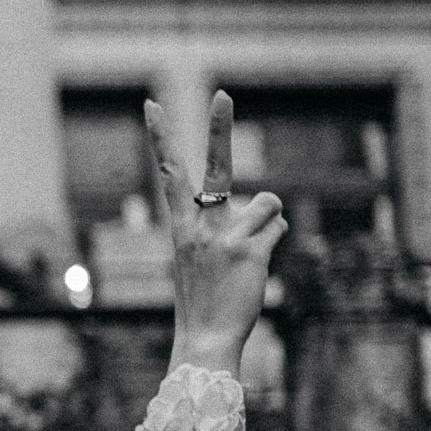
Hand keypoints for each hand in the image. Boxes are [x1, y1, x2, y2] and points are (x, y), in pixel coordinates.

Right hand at [142, 91, 288, 372]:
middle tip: (223, 94)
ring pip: (266, 203)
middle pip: (216, 168)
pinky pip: (277, 227)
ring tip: (251, 255)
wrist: (205, 337)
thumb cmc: (203, 301)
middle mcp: (200, 225)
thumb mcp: (197, 260)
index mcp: (181, 226)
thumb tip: (267, 211)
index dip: (161, 138)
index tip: (152, 106)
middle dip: (219, 127)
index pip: (169, 173)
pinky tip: (260, 264)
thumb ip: (221, 229)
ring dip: (268, 223)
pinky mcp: (250, 250)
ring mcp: (224, 236)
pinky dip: (276, 239)